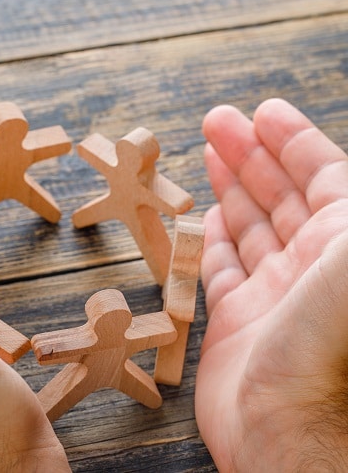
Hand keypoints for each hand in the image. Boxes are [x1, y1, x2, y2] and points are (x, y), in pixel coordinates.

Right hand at [196, 99, 347, 470]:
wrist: (293, 428)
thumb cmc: (331, 335)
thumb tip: (342, 175)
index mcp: (347, 242)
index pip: (322, 174)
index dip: (293, 140)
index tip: (263, 112)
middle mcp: (314, 268)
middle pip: (280, 195)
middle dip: (250, 153)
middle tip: (219, 121)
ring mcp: (274, 294)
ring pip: (249, 225)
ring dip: (229, 186)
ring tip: (208, 151)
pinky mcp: (235, 321)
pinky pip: (221, 267)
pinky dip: (212, 237)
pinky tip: (206, 213)